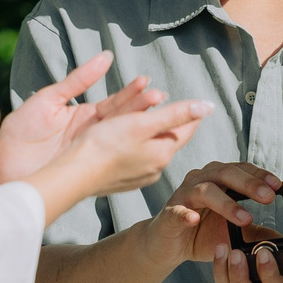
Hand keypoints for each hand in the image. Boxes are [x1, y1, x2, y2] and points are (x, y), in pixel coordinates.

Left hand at [0, 52, 156, 186]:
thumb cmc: (19, 133)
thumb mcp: (48, 99)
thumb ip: (78, 80)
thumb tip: (106, 57)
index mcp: (85, 116)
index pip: (115, 103)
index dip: (132, 93)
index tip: (147, 82)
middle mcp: (92, 134)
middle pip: (123, 119)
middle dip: (142, 107)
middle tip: (159, 96)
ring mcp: (90, 151)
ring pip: (120, 136)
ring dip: (138, 124)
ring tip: (156, 110)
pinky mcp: (85, 166)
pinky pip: (108, 155)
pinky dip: (125, 147)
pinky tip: (142, 141)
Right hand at [25, 96, 215, 221]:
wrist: (73, 175)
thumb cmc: (105, 145)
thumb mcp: (143, 122)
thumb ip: (177, 114)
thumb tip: (209, 106)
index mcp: (164, 153)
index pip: (187, 128)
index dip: (191, 112)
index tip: (196, 101)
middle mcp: (156, 168)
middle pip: (168, 137)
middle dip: (167, 118)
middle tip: (165, 101)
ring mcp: (139, 177)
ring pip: (151, 147)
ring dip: (149, 130)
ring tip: (144, 116)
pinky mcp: (123, 180)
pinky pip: (136, 157)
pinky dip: (134, 144)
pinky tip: (124, 139)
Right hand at [144, 161, 282, 266]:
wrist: (168, 246)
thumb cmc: (203, 234)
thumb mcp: (233, 234)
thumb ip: (255, 232)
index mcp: (218, 179)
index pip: (241, 170)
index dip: (260, 175)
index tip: (279, 185)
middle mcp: (201, 180)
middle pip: (225, 173)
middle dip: (249, 184)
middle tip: (268, 197)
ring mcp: (183, 195)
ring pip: (205, 190)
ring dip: (227, 203)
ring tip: (245, 218)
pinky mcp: (169, 214)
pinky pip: (177, 211)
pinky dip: (185, 214)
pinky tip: (194, 219)